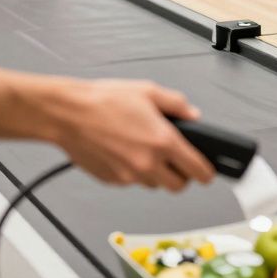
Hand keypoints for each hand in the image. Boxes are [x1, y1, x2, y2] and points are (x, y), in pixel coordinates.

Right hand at [49, 79, 215, 191]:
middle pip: (178, 186)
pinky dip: (134, 172)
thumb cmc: (103, 101)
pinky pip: (132, 182)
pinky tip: (125, 152)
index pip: (197, 170)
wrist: (68, 113)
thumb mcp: (149, 92)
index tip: (208, 173)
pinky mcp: (112, 180)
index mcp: (163, 141)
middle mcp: (148, 162)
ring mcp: (129, 175)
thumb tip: (193, 115)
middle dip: (181, 175)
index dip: (206, 173)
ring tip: (146, 150)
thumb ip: (177, 105)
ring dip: (156, 174)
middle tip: (177, 161)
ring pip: (154, 185)